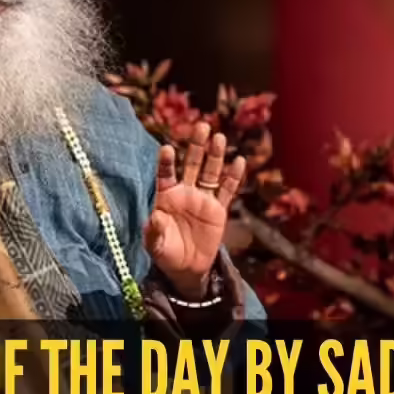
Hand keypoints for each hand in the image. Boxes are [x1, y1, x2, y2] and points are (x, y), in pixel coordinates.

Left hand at [146, 122, 245, 298]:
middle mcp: (185, 192)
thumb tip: (155, 217)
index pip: (165, 174)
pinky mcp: (218, 210)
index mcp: (166, 196)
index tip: (166, 148)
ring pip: (210, 172)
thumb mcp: (155, 244)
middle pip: (191, 164)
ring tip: (219, 137)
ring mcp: (203, 199)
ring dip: (215, 155)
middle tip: (201, 125)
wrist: (186, 268)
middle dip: (196, 146)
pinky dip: (233, 177)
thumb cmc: (165, 252)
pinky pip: (227, 191)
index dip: (166, 161)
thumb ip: (155, 231)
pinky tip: (238, 161)